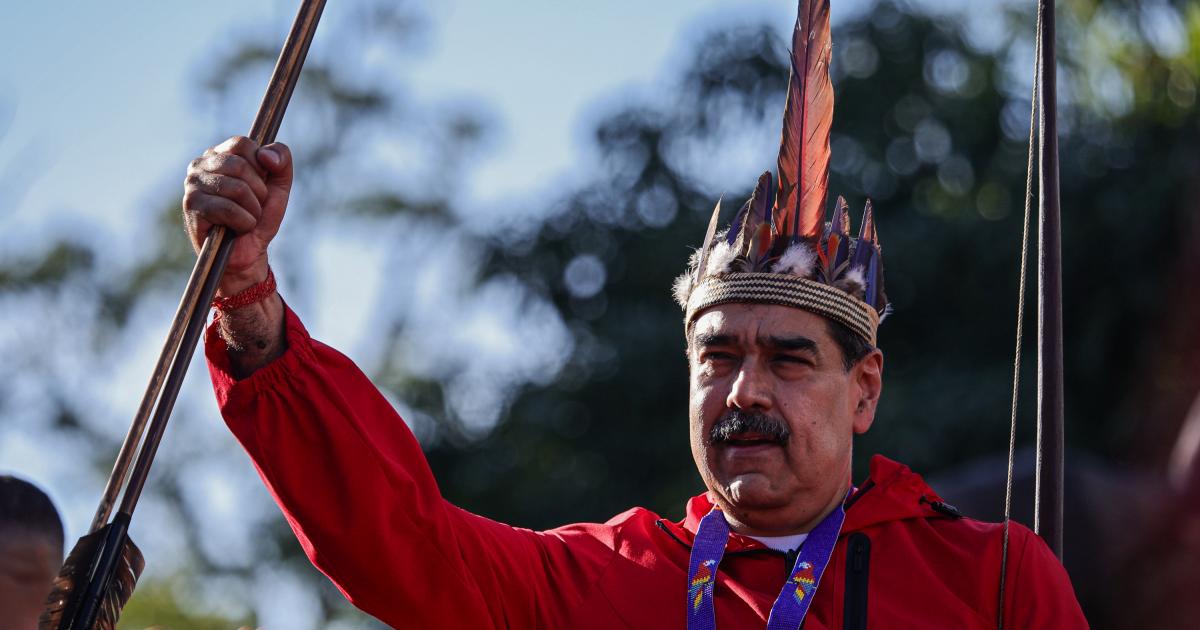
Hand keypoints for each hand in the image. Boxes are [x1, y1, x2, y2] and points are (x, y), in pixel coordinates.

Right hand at [182, 136, 291, 294]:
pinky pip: (228, 209)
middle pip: (241, 166)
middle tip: (255, 206)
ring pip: (237, 188)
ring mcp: (192, 184)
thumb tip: (265, 155)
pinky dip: (244, 222)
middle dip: (259, 192)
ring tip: (247, 218)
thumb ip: (281, 160)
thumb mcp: (279, 184)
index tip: (262, 184)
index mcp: (220, 154)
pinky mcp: (192, 206)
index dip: (260, 166)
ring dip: (253, 209)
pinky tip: (238, 228)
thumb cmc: (260, 216)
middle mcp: (201, 165)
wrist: (249, 251)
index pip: (243, 144)